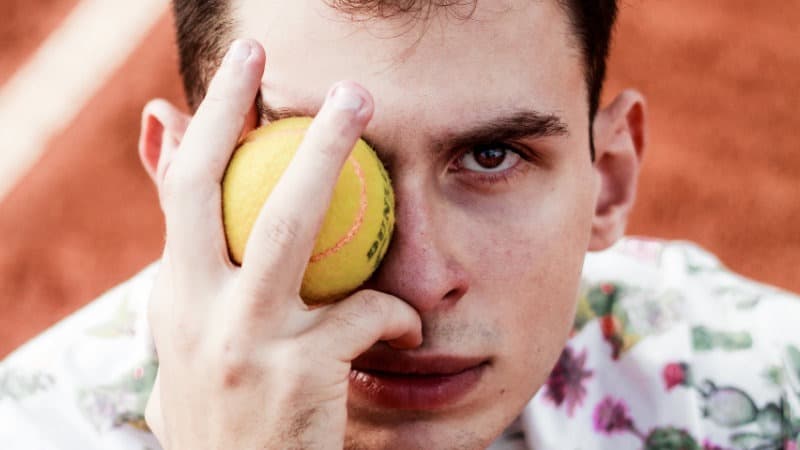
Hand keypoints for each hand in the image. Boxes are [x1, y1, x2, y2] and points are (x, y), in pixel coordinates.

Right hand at [144, 39, 421, 449]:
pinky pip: (366, 311)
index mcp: (173, 299)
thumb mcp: (196, 342)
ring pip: (289, 226)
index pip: (181, 190)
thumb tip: (170, 159)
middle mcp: (195, 312)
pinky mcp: (295, 375)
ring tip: (360, 105)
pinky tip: (405, 327)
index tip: (242, 68)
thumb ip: (199, 264)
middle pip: (215, 185)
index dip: (208, 121)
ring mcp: (243, 341)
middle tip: (284, 57)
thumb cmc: (232, 411)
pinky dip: (394, 311)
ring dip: (325, 155)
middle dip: (246, 109)